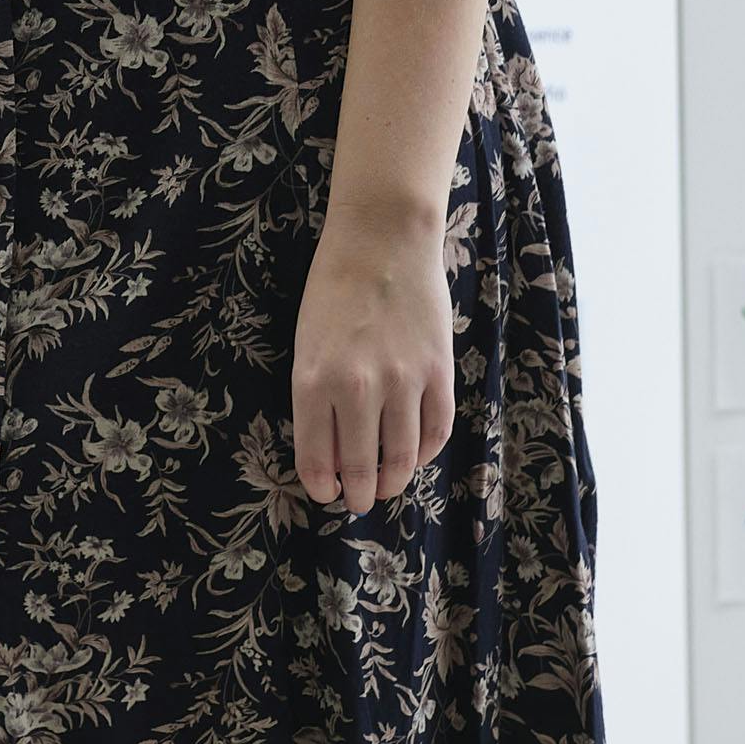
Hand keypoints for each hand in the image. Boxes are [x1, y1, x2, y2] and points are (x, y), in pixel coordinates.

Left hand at [291, 213, 455, 511]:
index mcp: (313, 380)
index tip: (325, 494)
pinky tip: (414, 456)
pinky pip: (436, 430)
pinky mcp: (438, 372)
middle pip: (360, 464)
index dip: (321, 484)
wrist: (382, 242)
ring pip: (401, 456)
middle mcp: (357, 387)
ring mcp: (403, 381)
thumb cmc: (333, 290)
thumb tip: (328, 449)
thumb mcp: (306, 343)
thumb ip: (316, 396)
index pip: (315, 455)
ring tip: (384, 486)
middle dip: (357, 492)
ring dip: (392, 480)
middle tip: (357, 501)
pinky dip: (425, 452)